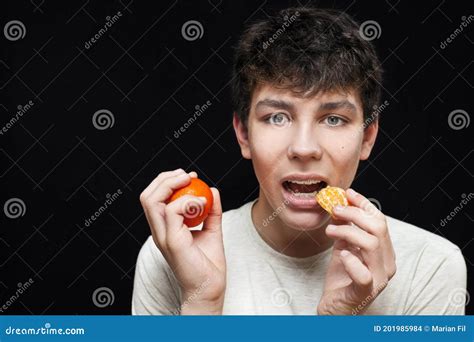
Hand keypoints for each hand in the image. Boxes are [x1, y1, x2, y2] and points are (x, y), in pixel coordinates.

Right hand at [139, 168, 225, 313]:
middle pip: (147, 196)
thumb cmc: (209, 263)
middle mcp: (159, 231)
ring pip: (152, 201)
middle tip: (188, 175)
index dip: (168, 181)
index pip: (153, 198)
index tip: (190, 176)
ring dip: (172, 185)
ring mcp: (163, 236)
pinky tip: (202, 203)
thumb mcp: (211, 230)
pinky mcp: (172, 241)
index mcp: (164, 228)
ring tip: (191, 182)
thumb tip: (212, 190)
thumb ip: (211, 210)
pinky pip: (172, 212)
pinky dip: (188, 201)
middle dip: (166, 178)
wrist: (210, 287)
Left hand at [317, 188, 395, 314]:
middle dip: (354, 214)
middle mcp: (386, 264)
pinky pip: (363, 274)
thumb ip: (344, 229)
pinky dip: (351, 261)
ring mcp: (378, 279)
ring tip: (329, 231)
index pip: (380, 221)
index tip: (347, 193)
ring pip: (371, 244)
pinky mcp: (365, 292)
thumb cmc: (342, 279)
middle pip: (378, 228)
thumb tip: (339, 205)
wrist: (335, 307)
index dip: (364, 204)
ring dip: (347, 232)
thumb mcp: (343, 247)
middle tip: (334, 209)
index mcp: (384, 252)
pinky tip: (341, 255)